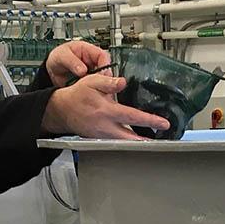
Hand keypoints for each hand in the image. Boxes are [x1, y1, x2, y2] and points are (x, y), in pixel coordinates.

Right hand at [42, 73, 169, 139]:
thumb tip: (122, 82)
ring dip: (137, 142)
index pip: (132, 116)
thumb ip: (108, 81)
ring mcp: (102, 135)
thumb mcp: (92, 81)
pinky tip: (135, 139)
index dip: (150, 120)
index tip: (163, 123)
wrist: (62, 109)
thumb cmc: (77, 95)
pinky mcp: (99, 139)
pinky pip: (116, 142)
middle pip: (130, 136)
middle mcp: (105, 125)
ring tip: (151, 140)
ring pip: (123, 142)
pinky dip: (126, 142)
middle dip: (146, 140)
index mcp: (106, 110)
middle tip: (161, 140)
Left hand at [44, 40, 111, 88]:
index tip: (101, 75)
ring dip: (100, 86)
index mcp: (88, 50)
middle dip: (104, 78)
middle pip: (106, 69)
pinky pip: (96, 87)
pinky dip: (95, 91)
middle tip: (100, 87)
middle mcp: (92, 61)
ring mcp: (92, 72)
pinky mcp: (89, 82)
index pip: (103, 55)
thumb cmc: (58, 58)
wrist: (51, 70)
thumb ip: (72, 62)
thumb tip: (83, 70)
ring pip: (102, 79)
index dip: (105, 65)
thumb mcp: (62, 56)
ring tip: (95, 92)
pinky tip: (91, 94)